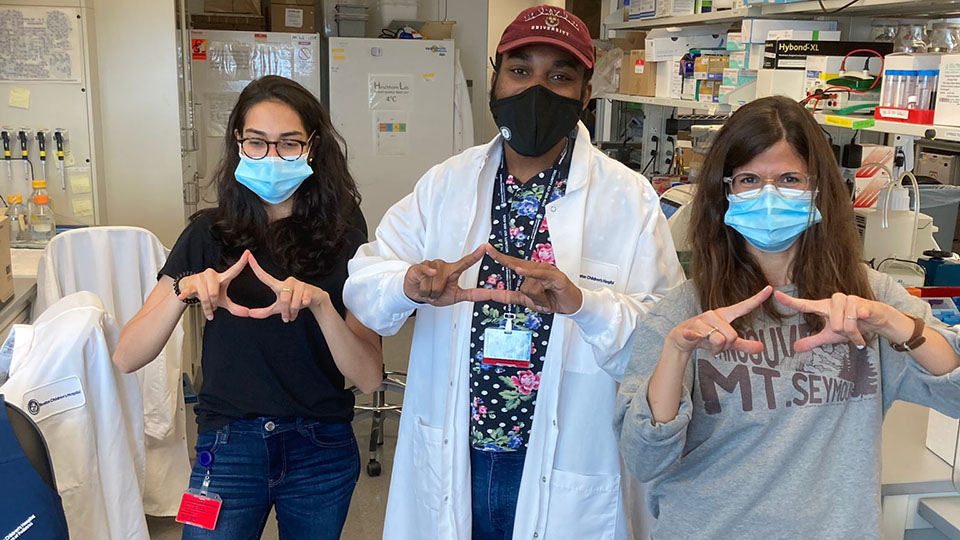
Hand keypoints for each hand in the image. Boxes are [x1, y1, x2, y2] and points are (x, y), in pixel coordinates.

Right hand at [177, 250, 250, 320]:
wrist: (190, 289)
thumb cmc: (208, 293)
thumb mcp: (222, 300)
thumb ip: (235, 307)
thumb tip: (247, 313)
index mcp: (222, 277)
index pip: (234, 270)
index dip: (241, 262)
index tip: (248, 252)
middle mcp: (211, 274)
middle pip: (214, 294)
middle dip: (213, 304)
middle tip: (212, 306)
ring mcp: (200, 278)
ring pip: (205, 297)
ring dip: (206, 307)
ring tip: (206, 308)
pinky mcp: (190, 283)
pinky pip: (189, 291)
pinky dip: (186, 295)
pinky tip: (181, 296)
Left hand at [246, 252, 328, 322]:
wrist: (313, 299)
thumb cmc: (294, 301)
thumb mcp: (278, 308)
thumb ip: (264, 311)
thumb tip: (250, 314)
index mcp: (278, 285)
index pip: (264, 276)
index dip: (256, 267)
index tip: (248, 256)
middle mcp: (288, 281)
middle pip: (283, 299)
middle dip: (285, 312)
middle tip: (287, 318)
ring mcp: (299, 284)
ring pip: (294, 303)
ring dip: (294, 312)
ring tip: (294, 315)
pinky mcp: (308, 288)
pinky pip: (303, 301)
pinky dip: (303, 307)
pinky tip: (305, 304)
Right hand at [403, 246, 491, 305]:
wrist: (415, 293)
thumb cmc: (435, 294)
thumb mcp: (456, 297)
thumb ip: (471, 295)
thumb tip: (488, 295)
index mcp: (453, 271)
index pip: (466, 263)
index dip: (475, 256)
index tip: (484, 247)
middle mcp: (444, 266)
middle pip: (442, 284)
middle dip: (436, 293)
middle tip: (434, 293)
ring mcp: (433, 265)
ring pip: (432, 286)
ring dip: (428, 292)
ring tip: (427, 288)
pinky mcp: (422, 266)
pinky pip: (426, 273)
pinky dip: (425, 278)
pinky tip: (422, 279)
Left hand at [482, 244, 581, 314]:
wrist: (570, 305)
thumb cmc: (552, 299)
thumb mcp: (527, 301)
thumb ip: (511, 297)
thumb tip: (494, 295)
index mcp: (529, 272)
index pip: (512, 263)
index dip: (500, 256)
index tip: (488, 249)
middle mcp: (536, 269)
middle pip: (518, 269)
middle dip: (508, 266)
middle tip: (499, 259)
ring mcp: (546, 271)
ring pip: (527, 284)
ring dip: (536, 297)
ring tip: (546, 299)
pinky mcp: (554, 276)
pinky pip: (538, 275)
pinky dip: (530, 274)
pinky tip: (521, 271)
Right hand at [668, 286, 772, 354]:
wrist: (681, 338)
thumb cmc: (706, 336)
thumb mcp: (727, 343)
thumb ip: (743, 345)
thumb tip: (761, 348)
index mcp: (724, 315)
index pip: (743, 307)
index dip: (757, 299)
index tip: (770, 288)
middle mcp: (714, 315)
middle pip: (732, 336)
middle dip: (726, 347)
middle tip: (717, 346)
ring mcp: (701, 321)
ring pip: (719, 340)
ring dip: (715, 349)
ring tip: (708, 345)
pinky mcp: (690, 329)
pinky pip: (698, 335)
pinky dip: (695, 336)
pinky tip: (690, 334)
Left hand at [773, 291, 905, 350]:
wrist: (876, 319)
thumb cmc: (851, 324)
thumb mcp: (829, 336)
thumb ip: (812, 341)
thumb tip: (795, 348)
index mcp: (823, 307)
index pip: (804, 304)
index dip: (790, 301)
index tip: (775, 294)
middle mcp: (834, 301)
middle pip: (833, 324)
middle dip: (843, 333)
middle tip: (849, 333)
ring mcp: (849, 300)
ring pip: (845, 324)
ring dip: (853, 333)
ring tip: (857, 330)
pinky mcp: (863, 303)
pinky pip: (857, 320)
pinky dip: (862, 329)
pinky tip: (864, 322)